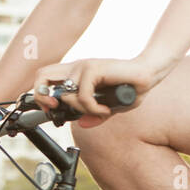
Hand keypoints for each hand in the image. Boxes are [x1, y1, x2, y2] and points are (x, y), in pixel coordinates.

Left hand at [31, 56, 167, 127]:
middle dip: (43, 97)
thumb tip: (83, 124)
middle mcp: (77, 67)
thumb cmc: (132, 88)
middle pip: (41, 75)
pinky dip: (94, 108)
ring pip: (66, 94)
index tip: (52, 109)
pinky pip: (83, 96)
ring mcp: (84, 66)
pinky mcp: (93, 68)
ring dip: (82, 109)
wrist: (148, 73)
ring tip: (101, 111)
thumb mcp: (110, 106)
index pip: (46, 77)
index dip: (41, 94)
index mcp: (77, 73)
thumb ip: (95, 113)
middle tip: (58, 110)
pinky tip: (107, 110)